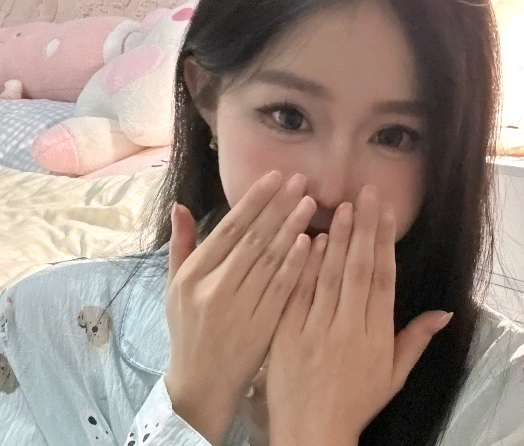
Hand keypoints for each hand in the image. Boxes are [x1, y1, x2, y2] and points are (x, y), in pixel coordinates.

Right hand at [164, 171, 317, 445]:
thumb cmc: (188, 329)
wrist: (201, 384)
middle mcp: (215, 288)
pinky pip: (283, 289)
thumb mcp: (174, 286)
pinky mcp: (262, 326)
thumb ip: (180, 245)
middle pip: (253, 238)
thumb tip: (179, 205)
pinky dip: (298, 264)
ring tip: (309, 202)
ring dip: (292, 228)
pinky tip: (312, 242)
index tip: (275, 176)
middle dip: (278, 206)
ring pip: (271, 260)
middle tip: (300, 180)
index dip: (254, 200)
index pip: (229, 228)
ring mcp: (240, 308)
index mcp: (192, 275)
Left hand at [266, 185, 452, 445]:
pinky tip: (307, 239)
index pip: (382, 279)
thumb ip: (415, 339)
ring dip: (336, 240)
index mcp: (376, 335)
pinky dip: (303, 266)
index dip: (384, 243)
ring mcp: (316, 329)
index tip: (385, 212)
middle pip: (358, 270)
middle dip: (363, 229)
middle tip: (365, 194)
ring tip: (340, 208)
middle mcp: (349, 328)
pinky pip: (297, 294)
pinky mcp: (287, 333)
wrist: (312, 431)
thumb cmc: (355, 401)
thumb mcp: (393, 376)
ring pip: (328, 277)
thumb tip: (445, 312)